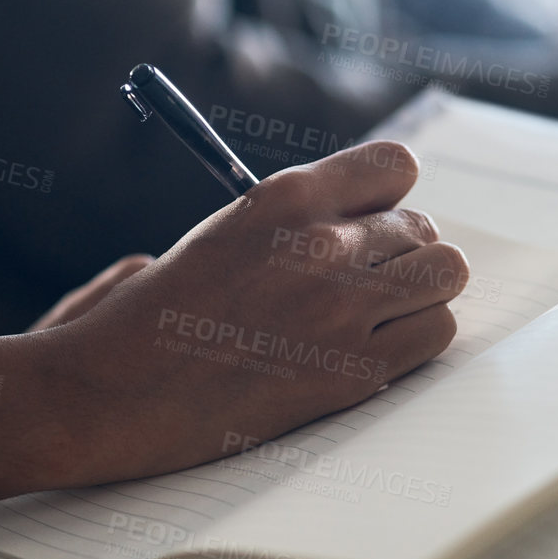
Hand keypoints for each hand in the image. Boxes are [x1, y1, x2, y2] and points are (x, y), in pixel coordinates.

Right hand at [24, 141, 468, 486]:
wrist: (112, 393)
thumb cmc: (157, 315)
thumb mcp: (225, 233)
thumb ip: (299, 217)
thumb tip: (372, 216)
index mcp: (285, 196)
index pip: (396, 166)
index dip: (388, 198)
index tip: (370, 222)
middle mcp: (322, 243)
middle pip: (424, 228)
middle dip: (400, 255)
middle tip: (364, 285)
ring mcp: (342, 308)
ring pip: (445, 274)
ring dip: (420, 294)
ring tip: (377, 316)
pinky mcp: (353, 371)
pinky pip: (436, 333)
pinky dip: (415, 340)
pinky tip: (373, 350)